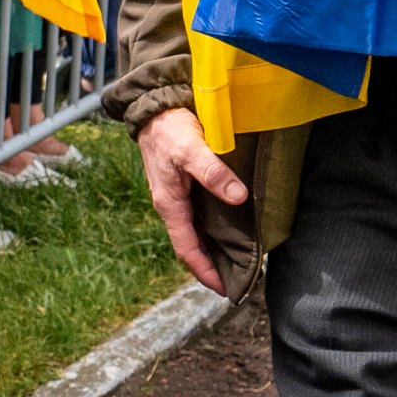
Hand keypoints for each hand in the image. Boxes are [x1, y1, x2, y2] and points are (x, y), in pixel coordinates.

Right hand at [135, 108, 247, 292]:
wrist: (154, 106)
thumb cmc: (169, 128)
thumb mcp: (190, 149)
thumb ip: (213, 172)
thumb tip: (239, 198)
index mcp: (169, 204)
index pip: (187, 249)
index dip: (205, 272)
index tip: (226, 290)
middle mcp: (172, 205)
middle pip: (193, 245)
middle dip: (214, 265)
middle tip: (242, 279)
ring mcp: (178, 196)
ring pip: (198, 231)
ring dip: (216, 247)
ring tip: (242, 259)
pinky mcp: (185, 184)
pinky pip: (200, 215)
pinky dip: (216, 227)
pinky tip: (233, 227)